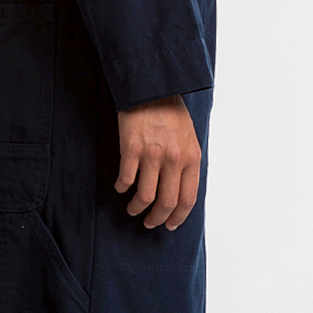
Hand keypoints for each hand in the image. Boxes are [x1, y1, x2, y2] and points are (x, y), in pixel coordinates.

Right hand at [115, 96, 201, 230]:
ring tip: (133, 209)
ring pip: (145, 197)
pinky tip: (121, 187)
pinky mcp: (131, 149)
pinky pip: (126, 179)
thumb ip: (186, 163)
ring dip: (137, 208)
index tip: (170, 224)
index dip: (178, 216)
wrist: (152, 87)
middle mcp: (174, 159)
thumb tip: (180, 189)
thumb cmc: (170, 112)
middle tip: (150, 223)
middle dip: (157, 219)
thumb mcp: (189, 138)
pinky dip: (122, 188)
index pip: (188, 198)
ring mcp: (152, 155)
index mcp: (191, 157)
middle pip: (166, 203)